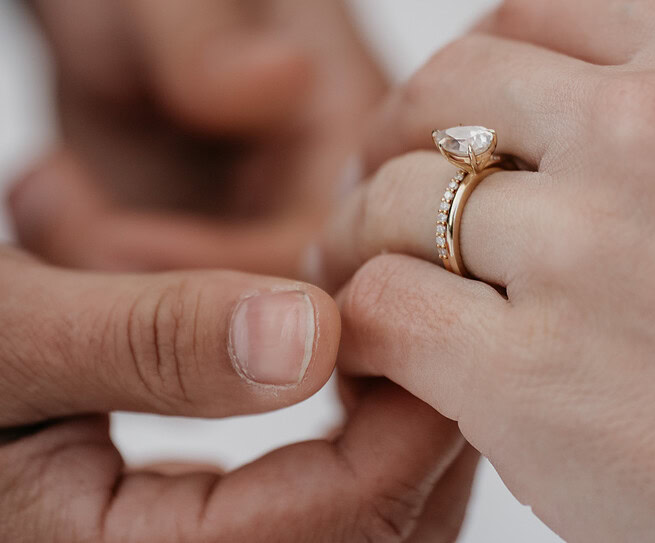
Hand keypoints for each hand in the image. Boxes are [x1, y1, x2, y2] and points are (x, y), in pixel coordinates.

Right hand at [0, 245, 471, 542]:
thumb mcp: (15, 331)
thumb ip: (152, 341)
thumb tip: (312, 334)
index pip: (329, 525)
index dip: (407, 419)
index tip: (433, 308)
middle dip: (423, 438)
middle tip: (438, 317)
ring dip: (397, 448)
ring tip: (400, 340)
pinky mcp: (178, 542)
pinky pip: (310, 526)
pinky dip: (355, 458)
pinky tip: (349, 382)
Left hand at [14, 0, 384, 274]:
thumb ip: (210, 29)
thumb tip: (282, 81)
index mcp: (348, 114)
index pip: (334, 243)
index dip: (231, 270)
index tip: (117, 233)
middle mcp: (317, 179)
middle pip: (269, 301)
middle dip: (151, 287)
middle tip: (54, 207)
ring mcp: (256, 211)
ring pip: (202, 314)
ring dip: (105, 273)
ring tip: (41, 186)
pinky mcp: (200, 228)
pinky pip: (150, 287)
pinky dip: (85, 259)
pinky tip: (44, 187)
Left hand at [324, 0, 654, 542]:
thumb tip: (547, 105)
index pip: (542, 5)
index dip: (476, 48)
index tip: (453, 101)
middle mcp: (646, 136)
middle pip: (447, 87)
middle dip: (392, 130)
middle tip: (377, 178)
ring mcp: (586, 248)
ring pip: (397, 196)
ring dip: (356, 231)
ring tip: (355, 268)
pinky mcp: (534, 373)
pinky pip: (387, 306)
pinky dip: (360, 324)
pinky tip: (375, 353)